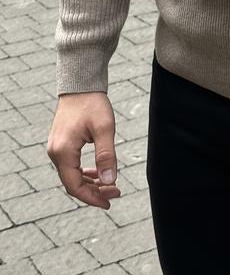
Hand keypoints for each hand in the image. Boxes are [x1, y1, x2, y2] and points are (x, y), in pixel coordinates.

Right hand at [47, 91, 120, 208]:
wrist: (81, 85)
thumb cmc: (93, 104)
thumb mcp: (104, 128)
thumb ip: (106, 155)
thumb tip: (110, 180)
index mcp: (63, 152)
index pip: (75, 186)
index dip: (92, 198)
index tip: (109, 202)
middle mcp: (55, 153)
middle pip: (72, 183)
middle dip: (94, 191)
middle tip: (116, 192)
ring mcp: (56, 148)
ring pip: (72, 175)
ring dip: (91, 182)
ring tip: (110, 184)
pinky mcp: (61, 144)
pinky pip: (71, 165)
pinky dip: (85, 172)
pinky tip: (99, 173)